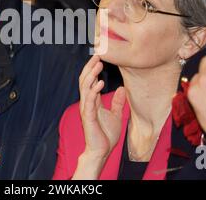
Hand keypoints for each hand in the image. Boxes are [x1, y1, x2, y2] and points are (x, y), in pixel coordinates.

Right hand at [73, 55, 126, 178]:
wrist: (101, 151)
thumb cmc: (105, 135)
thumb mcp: (115, 115)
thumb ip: (116, 102)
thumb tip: (121, 89)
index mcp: (92, 101)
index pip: (89, 80)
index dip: (93, 68)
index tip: (99, 57)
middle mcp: (87, 102)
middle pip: (84, 80)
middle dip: (90, 67)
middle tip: (97, 54)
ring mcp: (86, 109)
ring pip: (84, 87)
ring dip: (91, 75)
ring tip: (98, 65)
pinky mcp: (88, 117)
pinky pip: (89, 101)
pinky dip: (93, 91)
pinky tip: (99, 83)